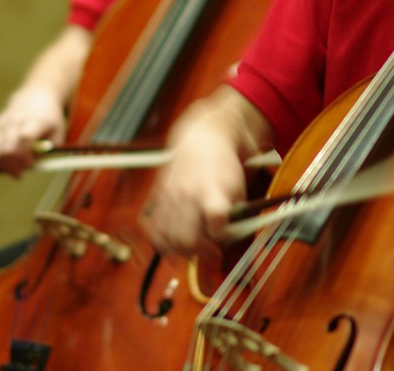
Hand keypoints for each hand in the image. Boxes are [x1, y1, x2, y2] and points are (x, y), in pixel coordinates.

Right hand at [0, 87, 65, 177]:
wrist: (33, 99)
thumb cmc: (48, 121)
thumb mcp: (58, 134)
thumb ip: (47, 152)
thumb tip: (28, 166)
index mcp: (35, 121)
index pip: (25, 137)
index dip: (25, 154)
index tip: (30, 164)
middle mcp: (15, 121)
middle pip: (6, 148)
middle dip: (12, 165)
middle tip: (20, 172)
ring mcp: (0, 123)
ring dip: (0, 165)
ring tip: (11, 169)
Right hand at [140, 123, 246, 262]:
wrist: (202, 140)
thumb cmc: (224, 167)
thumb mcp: (239, 188)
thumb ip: (236, 216)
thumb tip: (227, 241)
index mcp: (212, 190)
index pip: (216, 218)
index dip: (221, 234)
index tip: (225, 234)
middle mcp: (188, 195)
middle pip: (188, 237)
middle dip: (202, 251)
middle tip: (213, 252)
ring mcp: (170, 198)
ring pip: (170, 239)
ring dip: (184, 251)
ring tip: (196, 248)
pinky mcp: (158, 200)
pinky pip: (154, 231)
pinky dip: (163, 243)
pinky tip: (176, 243)